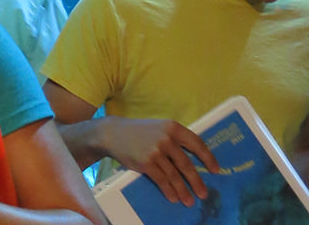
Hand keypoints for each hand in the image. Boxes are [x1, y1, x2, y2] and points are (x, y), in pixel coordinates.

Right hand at [105, 117, 219, 205]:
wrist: (112, 133)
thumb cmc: (138, 132)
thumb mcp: (159, 128)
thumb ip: (174, 138)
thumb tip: (194, 158)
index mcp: (173, 127)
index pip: (197, 143)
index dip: (208, 158)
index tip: (216, 170)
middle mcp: (166, 139)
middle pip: (187, 164)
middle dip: (196, 182)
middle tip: (203, 194)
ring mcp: (156, 151)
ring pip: (174, 176)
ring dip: (183, 191)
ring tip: (189, 201)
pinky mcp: (146, 163)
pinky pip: (162, 180)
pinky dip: (169, 191)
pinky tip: (173, 197)